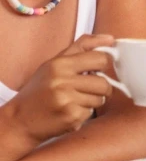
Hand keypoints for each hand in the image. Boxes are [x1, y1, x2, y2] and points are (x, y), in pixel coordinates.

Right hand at [1, 35, 115, 150]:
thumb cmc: (40, 89)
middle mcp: (62, 81)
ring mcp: (66, 101)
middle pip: (103, 83)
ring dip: (92, 102)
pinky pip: (91, 113)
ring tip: (75, 101)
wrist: (19, 121)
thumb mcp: (55, 63)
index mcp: (60, 64)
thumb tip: (111, 39)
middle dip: (100, 88)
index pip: (100, 58)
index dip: (103, 65)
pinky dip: (83, 114)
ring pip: (100, 99)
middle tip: (87, 90)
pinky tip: (68, 112)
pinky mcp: (70, 118)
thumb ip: (83, 46)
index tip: (97, 70)